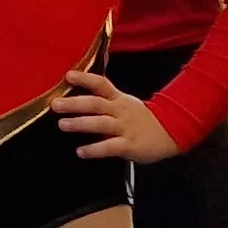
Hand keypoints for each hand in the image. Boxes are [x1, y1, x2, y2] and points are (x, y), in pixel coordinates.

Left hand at [53, 67, 182, 161]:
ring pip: (101, 124)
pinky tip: (81, 151)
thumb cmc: (141, 118)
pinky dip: (95, 150)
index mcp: (118, 99)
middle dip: (75, 103)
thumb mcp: (125, 103)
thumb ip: (104, 99)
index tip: (68, 75)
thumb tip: (75, 95)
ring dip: (81, 124)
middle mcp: (120, 110)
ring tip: (63, 124)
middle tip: (55, 104)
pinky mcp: (129, 145)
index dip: (85, 79)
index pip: (101, 84)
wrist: (171, 132)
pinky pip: (110, 147)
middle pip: (96, 104)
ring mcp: (125, 128)